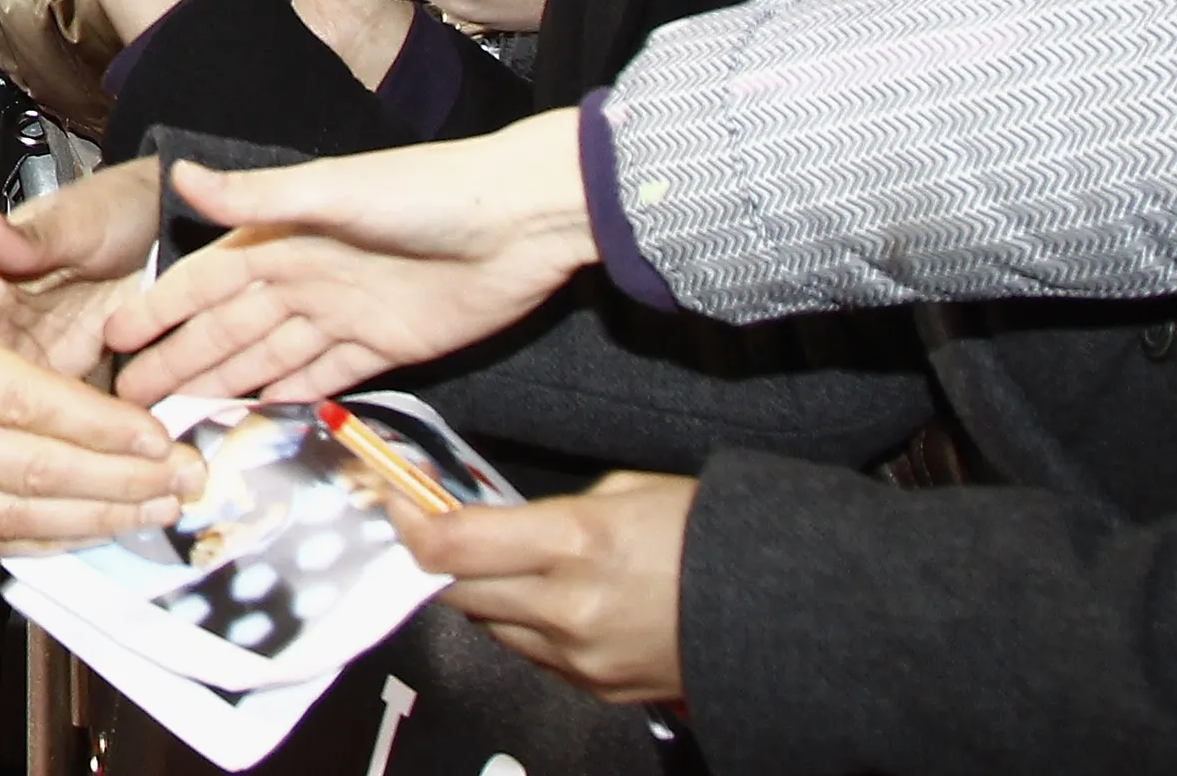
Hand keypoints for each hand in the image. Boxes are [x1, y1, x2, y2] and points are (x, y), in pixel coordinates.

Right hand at [0, 90, 199, 549]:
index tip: (152, 432)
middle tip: (180, 482)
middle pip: (30, 468)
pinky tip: (70, 536)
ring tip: (146, 515)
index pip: (17, 397)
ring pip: (8, 516)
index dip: (95, 422)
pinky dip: (29, 541)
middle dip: (116, 481)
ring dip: (87, 520)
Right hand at [105, 107, 597, 403]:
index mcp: (286, 236)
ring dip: (225, 384)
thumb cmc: (433, 192)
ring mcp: (346, 313)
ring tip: (180, 418)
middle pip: (230, 328)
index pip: (207, 280)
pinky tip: (260, 416)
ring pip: (269, 358)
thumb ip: (258, 198)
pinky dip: (291, 396)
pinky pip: (326, 377)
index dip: (162, 308)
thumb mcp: (336, 192)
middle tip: (131, 399)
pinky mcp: (388, 345)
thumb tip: (180, 176)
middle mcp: (308, 275)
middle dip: (179, 360)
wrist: (524, 221)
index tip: (115, 338)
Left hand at [396, 473, 691, 704]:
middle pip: (456, 591)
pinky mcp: (594, 687)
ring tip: (503, 563)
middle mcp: (566, 605)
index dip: (408, 521)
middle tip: (433, 529)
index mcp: (574, 541)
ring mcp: (578, 655)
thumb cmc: (709, 535)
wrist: (780, 611)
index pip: (452, 545)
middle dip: (437, 559)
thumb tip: (508, 518)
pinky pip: (530, 654)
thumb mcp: (628, 488)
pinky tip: (547, 600)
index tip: (396, 500)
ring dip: (480, 593)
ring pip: (488, 626)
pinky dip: (523, 625)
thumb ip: (558, 508)